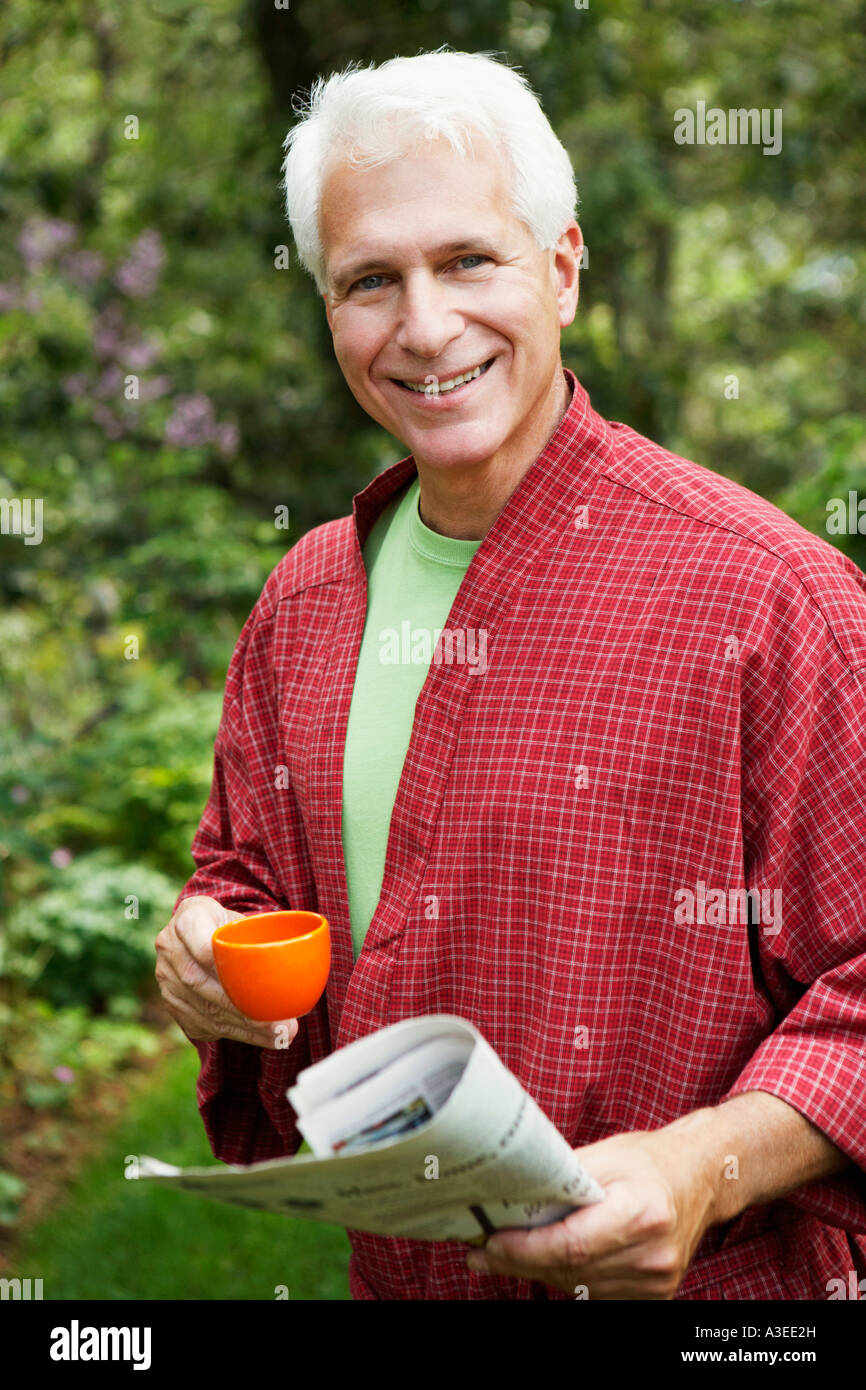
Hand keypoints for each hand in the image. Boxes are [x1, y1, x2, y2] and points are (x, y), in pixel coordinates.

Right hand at [154, 894, 298, 1048]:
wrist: (198, 932)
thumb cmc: (231, 924)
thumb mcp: (243, 916)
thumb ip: (265, 932)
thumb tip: (310, 955)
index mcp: (188, 917)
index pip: (202, 943)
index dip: (223, 964)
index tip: (253, 985)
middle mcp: (169, 947)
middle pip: (204, 984)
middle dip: (244, 1009)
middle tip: (280, 1026)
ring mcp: (165, 978)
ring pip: (205, 1009)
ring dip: (244, 1028)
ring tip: (279, 1037)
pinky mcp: (172, 1004)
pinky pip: (203, 1025)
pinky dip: (234, 1034)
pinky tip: (260, 1038)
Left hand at [466, 1117, 719, 1298]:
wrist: (701, 1178)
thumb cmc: (651, 1160)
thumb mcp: (606, 1155)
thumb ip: (561, 1178)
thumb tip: (511, 1196)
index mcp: (642, 1214)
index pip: (571, 1245)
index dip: (524, 1249)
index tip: (490, 1243)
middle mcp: (652, 1254)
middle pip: (570, 1270)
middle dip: (521, 1261)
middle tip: (482, 1251)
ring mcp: (656, 1280)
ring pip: (578, 1287)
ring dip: (540, 1272)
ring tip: (507, 1252)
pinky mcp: (655, 1294)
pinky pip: (595, 1293)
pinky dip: (568, 1277)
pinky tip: (548, 1259)